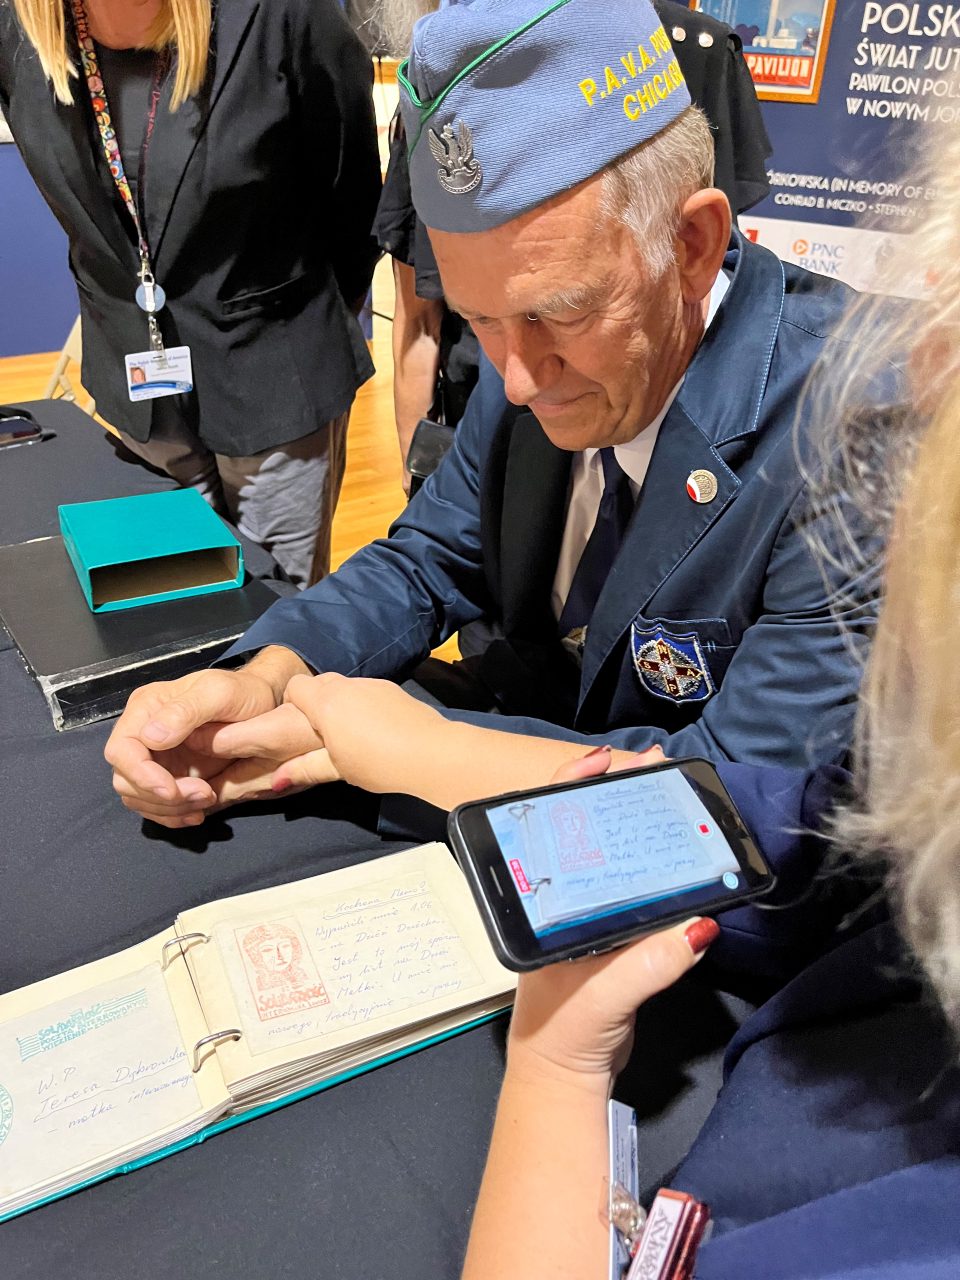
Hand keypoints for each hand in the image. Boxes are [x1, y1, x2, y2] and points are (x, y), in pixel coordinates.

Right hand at [104, 667, 281, 827]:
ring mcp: (153, 758)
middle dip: (161, 796)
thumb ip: (185, 711)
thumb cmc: (243, 693)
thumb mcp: (220, 693)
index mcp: (146, 708)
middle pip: (125, 779)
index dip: (141, 775)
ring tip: (208, 798)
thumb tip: (151, 737)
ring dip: (170, 809)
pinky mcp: (167, 778)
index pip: (121, 750)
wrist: (261, 705)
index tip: (172, 790)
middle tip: (204, 793)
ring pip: (138, 798)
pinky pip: (155, 806)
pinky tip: (198, 813)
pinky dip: (173, 815)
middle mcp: (142, 733)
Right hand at [274, 672, 441, 793]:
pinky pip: (367, 691)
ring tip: (352, 735)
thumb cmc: (380, 763)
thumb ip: (304, 769)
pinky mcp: (393, 689)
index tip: (299, 725)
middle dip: (315, 703)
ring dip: (341, 704)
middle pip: (320, 683)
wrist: (431, 753)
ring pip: (346, 687)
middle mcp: (348, 686)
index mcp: (327, 703)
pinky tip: (376, 729)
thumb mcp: (338, 769)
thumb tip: (277, 779)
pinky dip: (363, 704)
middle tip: (323, 734)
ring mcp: (372, 685)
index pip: (296, 686)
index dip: (292, 703)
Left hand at [507, 745, 716, 1092]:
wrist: (564, 1079)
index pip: (549, 825)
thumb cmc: (562, 1031)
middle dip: (615, 797)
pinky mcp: (613, 938)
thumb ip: (648, 962)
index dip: (573, 786)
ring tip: (666, 795)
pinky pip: (634, 890)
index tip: (604, 759)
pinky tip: (677, 854)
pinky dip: (655, 868)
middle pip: (586, 832)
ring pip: (611, 857)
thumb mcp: (603, 995)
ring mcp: (587, 916)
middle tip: (652, 767)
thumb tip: (700, 925)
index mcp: (543, 900)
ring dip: (635, 827)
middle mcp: (561, 898)